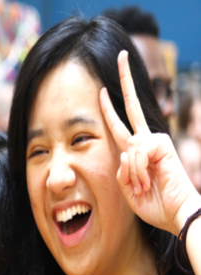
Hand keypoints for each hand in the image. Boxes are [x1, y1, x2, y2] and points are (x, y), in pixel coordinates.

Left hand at [99, 50, 200, 235]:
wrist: (175, 214)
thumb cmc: (153, 203)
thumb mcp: (127, 188)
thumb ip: (121, 169)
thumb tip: (123, 152)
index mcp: (135, 151)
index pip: (120, 125)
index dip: (110, 109)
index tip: (102, 91)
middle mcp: (145, 141)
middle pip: (132, 106)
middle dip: (124, 82)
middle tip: (121, 56)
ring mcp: (155, 141)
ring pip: (128, 146)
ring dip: (131, 174)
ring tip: (142, 189)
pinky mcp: (162, 144)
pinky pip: (136, 152)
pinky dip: (137, 172)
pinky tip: (146, 182)